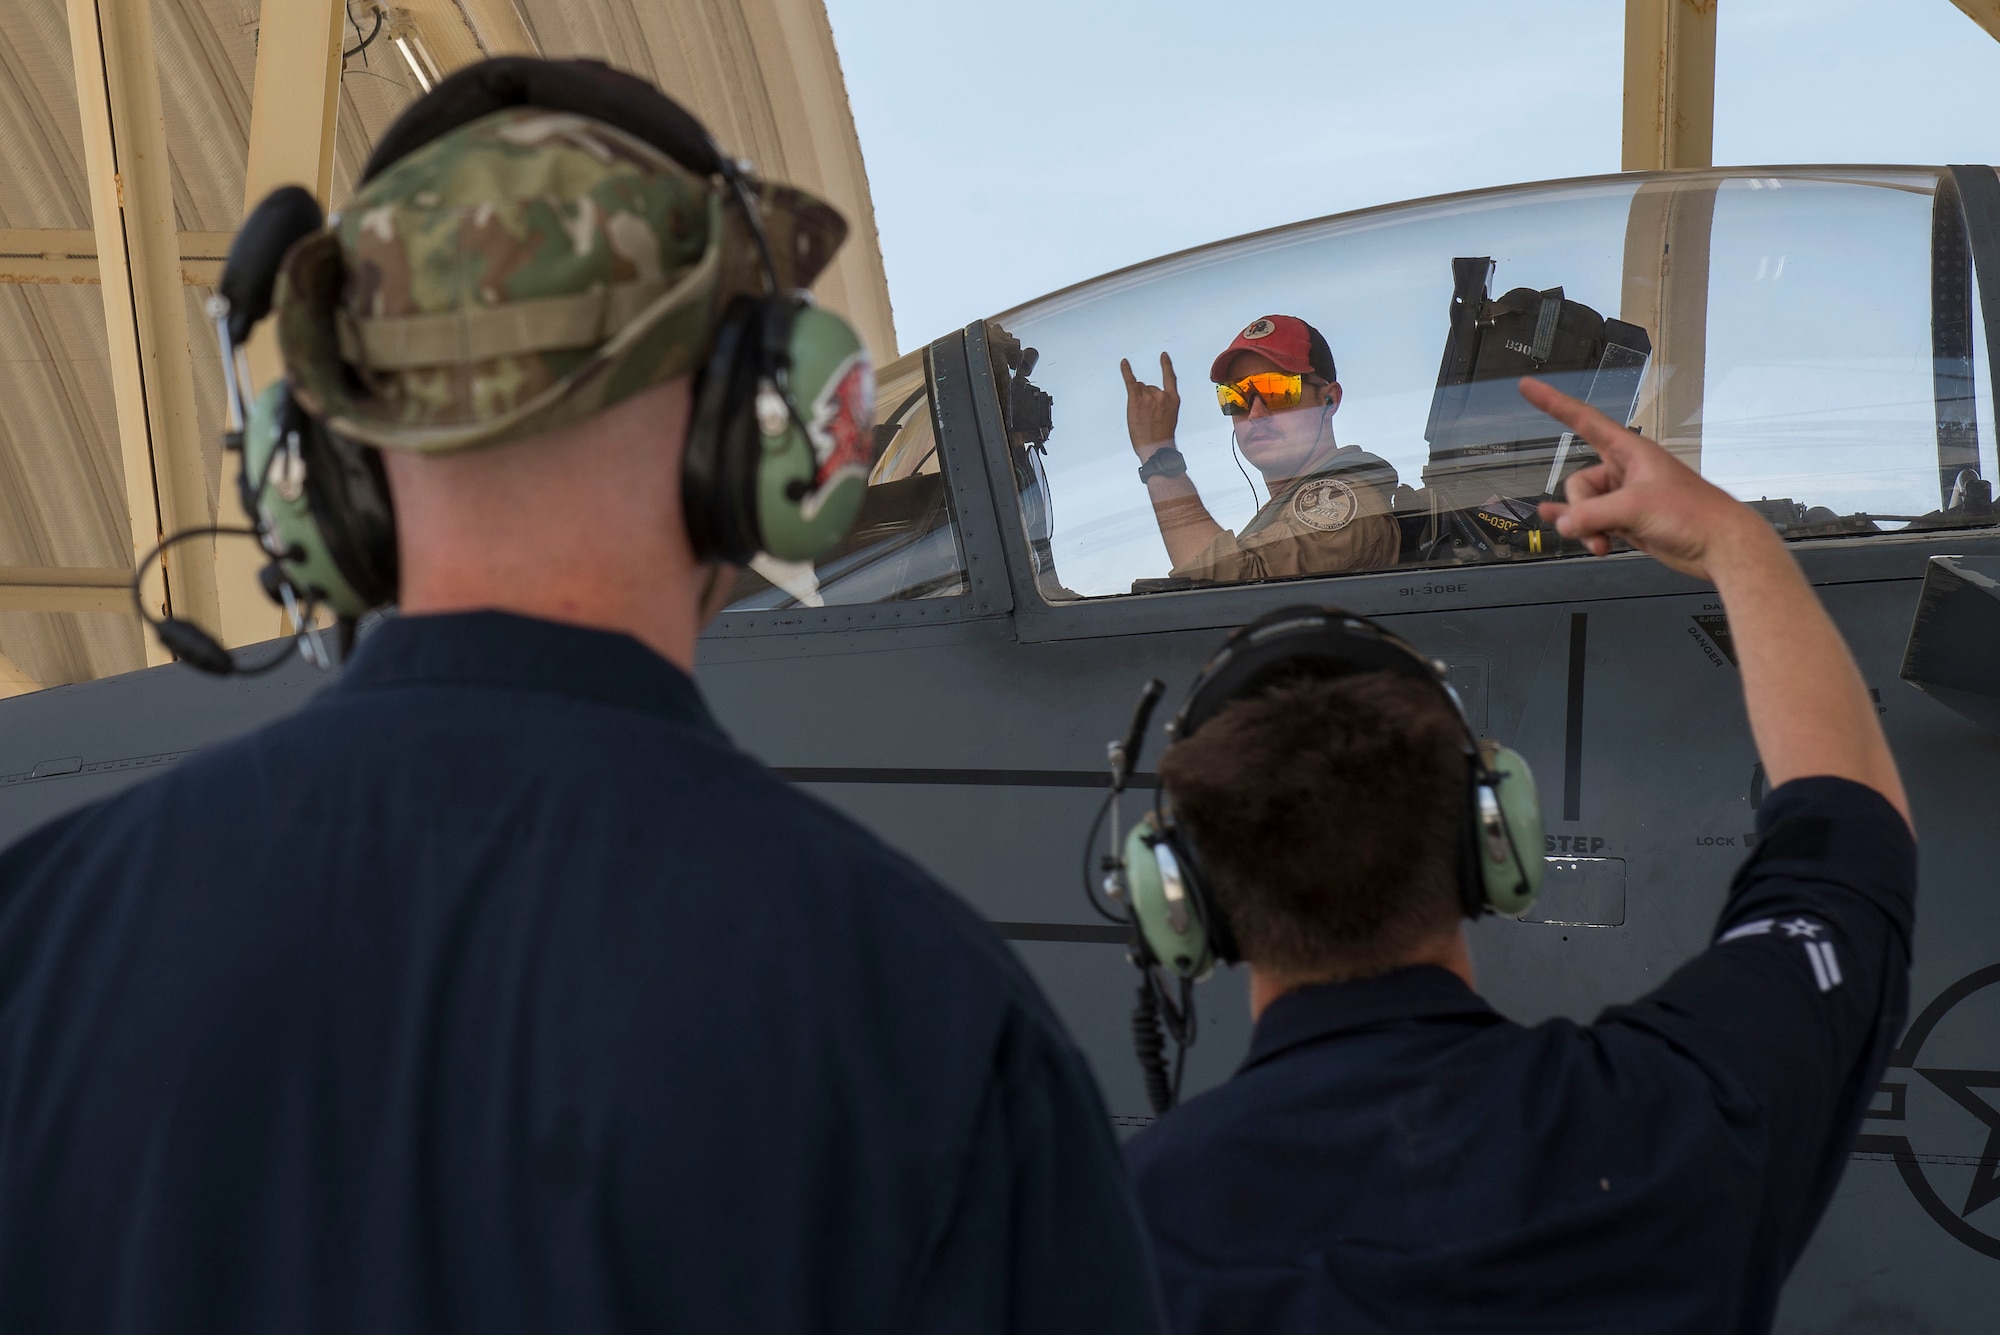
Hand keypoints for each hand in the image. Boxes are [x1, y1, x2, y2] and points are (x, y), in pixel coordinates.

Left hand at [1121, 352, 1179, 457]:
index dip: (1165, 365)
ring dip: (1137, 399)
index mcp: (1173, 399)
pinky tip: (1124, 362)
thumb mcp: (1169, 417)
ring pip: (1138, 388)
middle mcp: (1161, 395)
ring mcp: (1148, 397)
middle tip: (1146, 417)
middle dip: (1145, 398)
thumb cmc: (1161, 437)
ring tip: (1140, 416)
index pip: (1170, 377)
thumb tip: (1150, 396)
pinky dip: (1126, 371)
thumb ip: (1162, 404)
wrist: (1156, 448)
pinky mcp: (1136, 400)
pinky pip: (1130, 381)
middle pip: (1148, 386)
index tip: (1163, 355)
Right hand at [1523, 377, 1773, 582]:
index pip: (1582, 419)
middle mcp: (1625, 470)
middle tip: (1597, 526)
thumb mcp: (1634, 508)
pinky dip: (1581, 527)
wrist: (1718, 545)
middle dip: (1582, 509)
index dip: (1553, 402)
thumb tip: (1564, 524)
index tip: (1528, 386)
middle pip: (1579, 482)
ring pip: (1585, 507)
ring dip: (1587, 528)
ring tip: (1600, 543)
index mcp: (1629, 450)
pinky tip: (1558, 523)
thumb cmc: (1692, 513)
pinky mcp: (1628, 520)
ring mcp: (1625, 497)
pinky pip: (1593, 521)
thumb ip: (1591, 515)